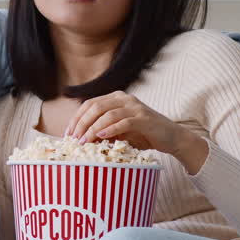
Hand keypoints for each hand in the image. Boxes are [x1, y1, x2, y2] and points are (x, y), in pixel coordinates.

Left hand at [65, 91, 183, 154]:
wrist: (171, 137)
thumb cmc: (143, 135)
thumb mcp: (119, 132)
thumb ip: (102, 131)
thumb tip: (80, 139)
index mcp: (115, 98)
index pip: (89, 104)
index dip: (76, 118)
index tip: (68, 133)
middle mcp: (124, 98)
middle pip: (96, 107)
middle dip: (82, 123)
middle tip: (74, 138)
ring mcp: (135, 107)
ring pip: (108, 114)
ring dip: (93, 128)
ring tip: (85, 141)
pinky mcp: (144, 118)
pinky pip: (124, 122)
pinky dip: (111, 129)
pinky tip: (102, 136)